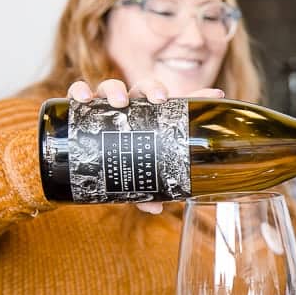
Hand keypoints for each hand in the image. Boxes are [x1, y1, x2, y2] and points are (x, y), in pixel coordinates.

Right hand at [66, 79, 224, 213]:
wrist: (84, 164)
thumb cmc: (118, 165)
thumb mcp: (136, 178)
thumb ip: (146, 192)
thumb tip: (156, 208)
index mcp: (153, 118)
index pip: (178, 103)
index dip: (199, 95)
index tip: (217, 94)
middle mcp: (132, 107)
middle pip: (145, 87)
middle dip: (153, 88)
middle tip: (159, 99)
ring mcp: (107, 105)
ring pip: (112, 86)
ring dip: (116, 89)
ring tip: (119, 103)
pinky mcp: (82, 108)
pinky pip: (78, 91)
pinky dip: (79, 90)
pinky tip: (83, 99)